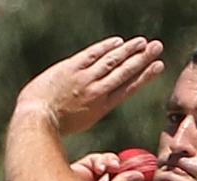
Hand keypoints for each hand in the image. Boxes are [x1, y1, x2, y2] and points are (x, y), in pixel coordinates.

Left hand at [15, 37, 163, 134]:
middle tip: (157, 47)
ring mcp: (85, 78)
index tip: (159, 66)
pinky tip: (118, 42)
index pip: (129, 88)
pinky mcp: (71, 68)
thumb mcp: (82, 120)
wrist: (37, 118)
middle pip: (125, 71)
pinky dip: (106, 47)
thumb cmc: (56, 123)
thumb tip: (100, 101)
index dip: (145, 76)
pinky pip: (92, 54)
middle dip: (143, 58)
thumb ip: (94, 107)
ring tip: (144, 42)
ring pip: (112, 61)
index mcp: (102, 107)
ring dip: (129, 50)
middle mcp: (98, 91)